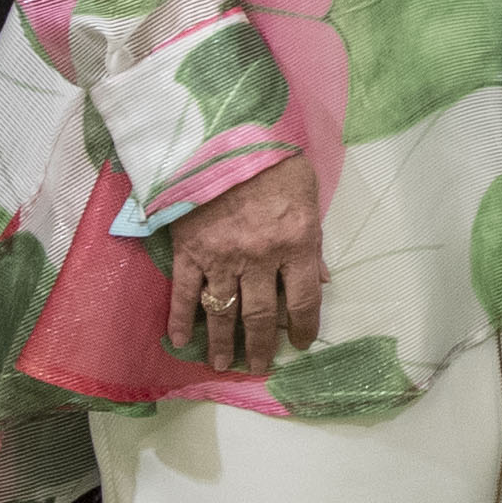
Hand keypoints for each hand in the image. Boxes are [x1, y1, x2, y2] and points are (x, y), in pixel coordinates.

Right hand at [167, 156, 324, 373]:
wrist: (226, 134)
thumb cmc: (274, 160)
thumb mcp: (309, 195)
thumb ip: (313, 240)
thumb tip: (320, 278)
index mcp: (296, 243)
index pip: (304, 299)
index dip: (305, 327)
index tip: (301, 344)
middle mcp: (260, 257)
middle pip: (262, 315)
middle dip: (260, 345)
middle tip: (257, 368)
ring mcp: (222, 257)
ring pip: (223, 311)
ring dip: (222, 342)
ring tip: (222, 364)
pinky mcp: (190, 250)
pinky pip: (185, 293)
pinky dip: (181, 319)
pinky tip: (180, 341)